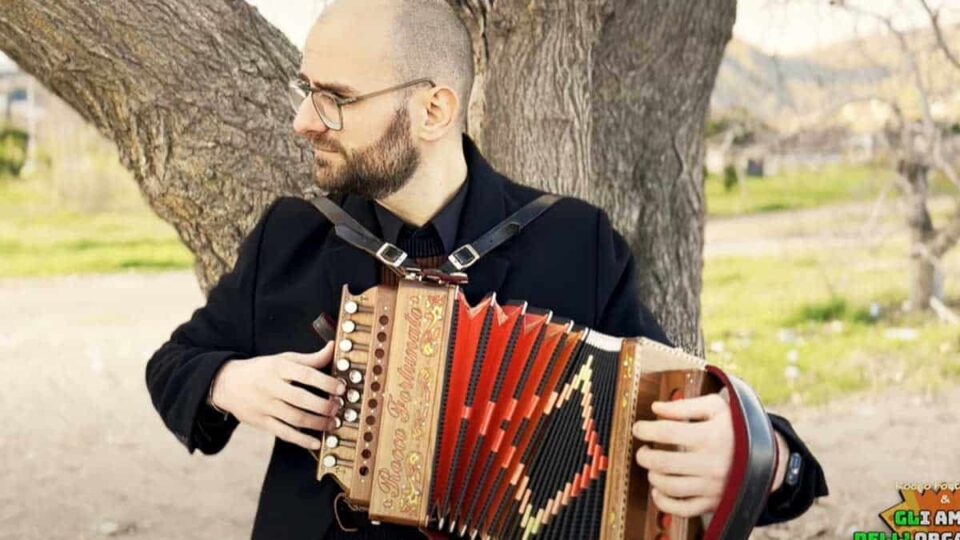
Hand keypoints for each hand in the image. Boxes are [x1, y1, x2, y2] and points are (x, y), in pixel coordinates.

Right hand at [210, 341, 344, 449]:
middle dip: (324, 406)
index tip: (341, 388)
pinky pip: (283, 433)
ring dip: (317, 424)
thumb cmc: (262, 370)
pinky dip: (301, 440)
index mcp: (278, 368)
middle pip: (301, 399)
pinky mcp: (261, 422)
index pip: (305, 374)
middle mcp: (271, 387)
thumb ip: (310, 359)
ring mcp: (265, 406)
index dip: (326, 382)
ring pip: (294, 418)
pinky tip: (316, 443)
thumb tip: (333, 348)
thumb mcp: (283, 359)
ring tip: (333, 423)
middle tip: (338, 408)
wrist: (227, 383)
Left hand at [632, 393, 732, 516]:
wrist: (767, 456)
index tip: (638, 428)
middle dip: (644, 455)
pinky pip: (682, 509)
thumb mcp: (716, 407)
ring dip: (653, 476)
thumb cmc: (735, 427)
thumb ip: (684, 405)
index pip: (667, 432)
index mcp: (711, 436)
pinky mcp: (713, 503)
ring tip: (652, 466)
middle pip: (663, 462)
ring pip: (669, 487)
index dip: (646, 429)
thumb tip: (655, 408)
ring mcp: (712, 486)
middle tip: (643, 450)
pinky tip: (658, 490)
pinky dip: (663, 502)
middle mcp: (711, 464)